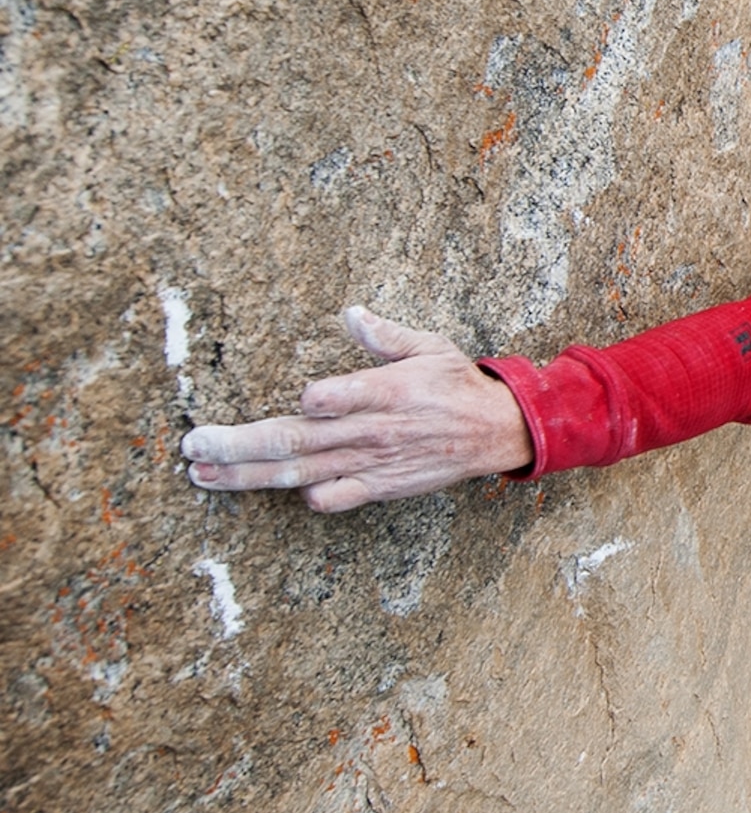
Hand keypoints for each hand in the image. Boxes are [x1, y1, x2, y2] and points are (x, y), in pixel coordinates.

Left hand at [182, 306, 533, 511]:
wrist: (495, 433)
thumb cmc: (456, 384)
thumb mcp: (427, 346)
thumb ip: (384, 335)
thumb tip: (350, 314)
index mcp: (383, 393)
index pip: (331, 400)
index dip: (309, 401)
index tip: (294, 396)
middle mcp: (370, 432)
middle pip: (293, 441)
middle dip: (237, 445)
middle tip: (193, 445)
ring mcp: (370, 463)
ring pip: (297, 473)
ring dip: (246, 475)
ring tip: (202, 473)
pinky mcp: (378, 486)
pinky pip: (332, 498)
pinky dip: (305, 495)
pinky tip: (274, 486)